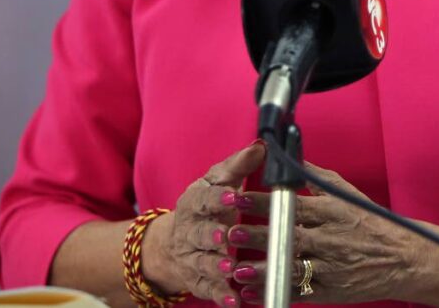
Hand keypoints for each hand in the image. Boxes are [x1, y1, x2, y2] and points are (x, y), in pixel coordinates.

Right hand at [142, 141, 266, 305]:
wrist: (175, 240)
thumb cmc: (206, 204)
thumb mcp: (218, 181)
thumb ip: (239, 165)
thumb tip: (263, 145)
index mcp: (194, 201)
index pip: (204, 198)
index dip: (218, 198)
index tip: (234, 196)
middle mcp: (189, 230)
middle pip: (198, 233)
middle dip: (211, 235)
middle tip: (226, 236)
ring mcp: (191, 257)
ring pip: (200, 262)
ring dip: (214, 266)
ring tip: (229, 268)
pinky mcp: (196, 280)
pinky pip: (207, 290)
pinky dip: (220, 296)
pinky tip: (234, 302)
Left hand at [225, 161, 421, 303]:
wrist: (402, 258)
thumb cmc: (372, 222)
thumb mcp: (347, 193)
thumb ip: (316, 178)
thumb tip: (291, 160)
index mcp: (333, 212)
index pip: (293, 206)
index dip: (264, 202)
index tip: (240, 198)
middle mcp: (330, 239)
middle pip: (288, 236)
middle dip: (258, 234)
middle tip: (232, 231)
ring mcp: (330, 268)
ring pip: (291, 267)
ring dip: (263, 269)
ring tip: (238, 268)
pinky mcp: (330, 291)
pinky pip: (299, 294)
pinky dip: (275, 294)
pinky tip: (253, 293)